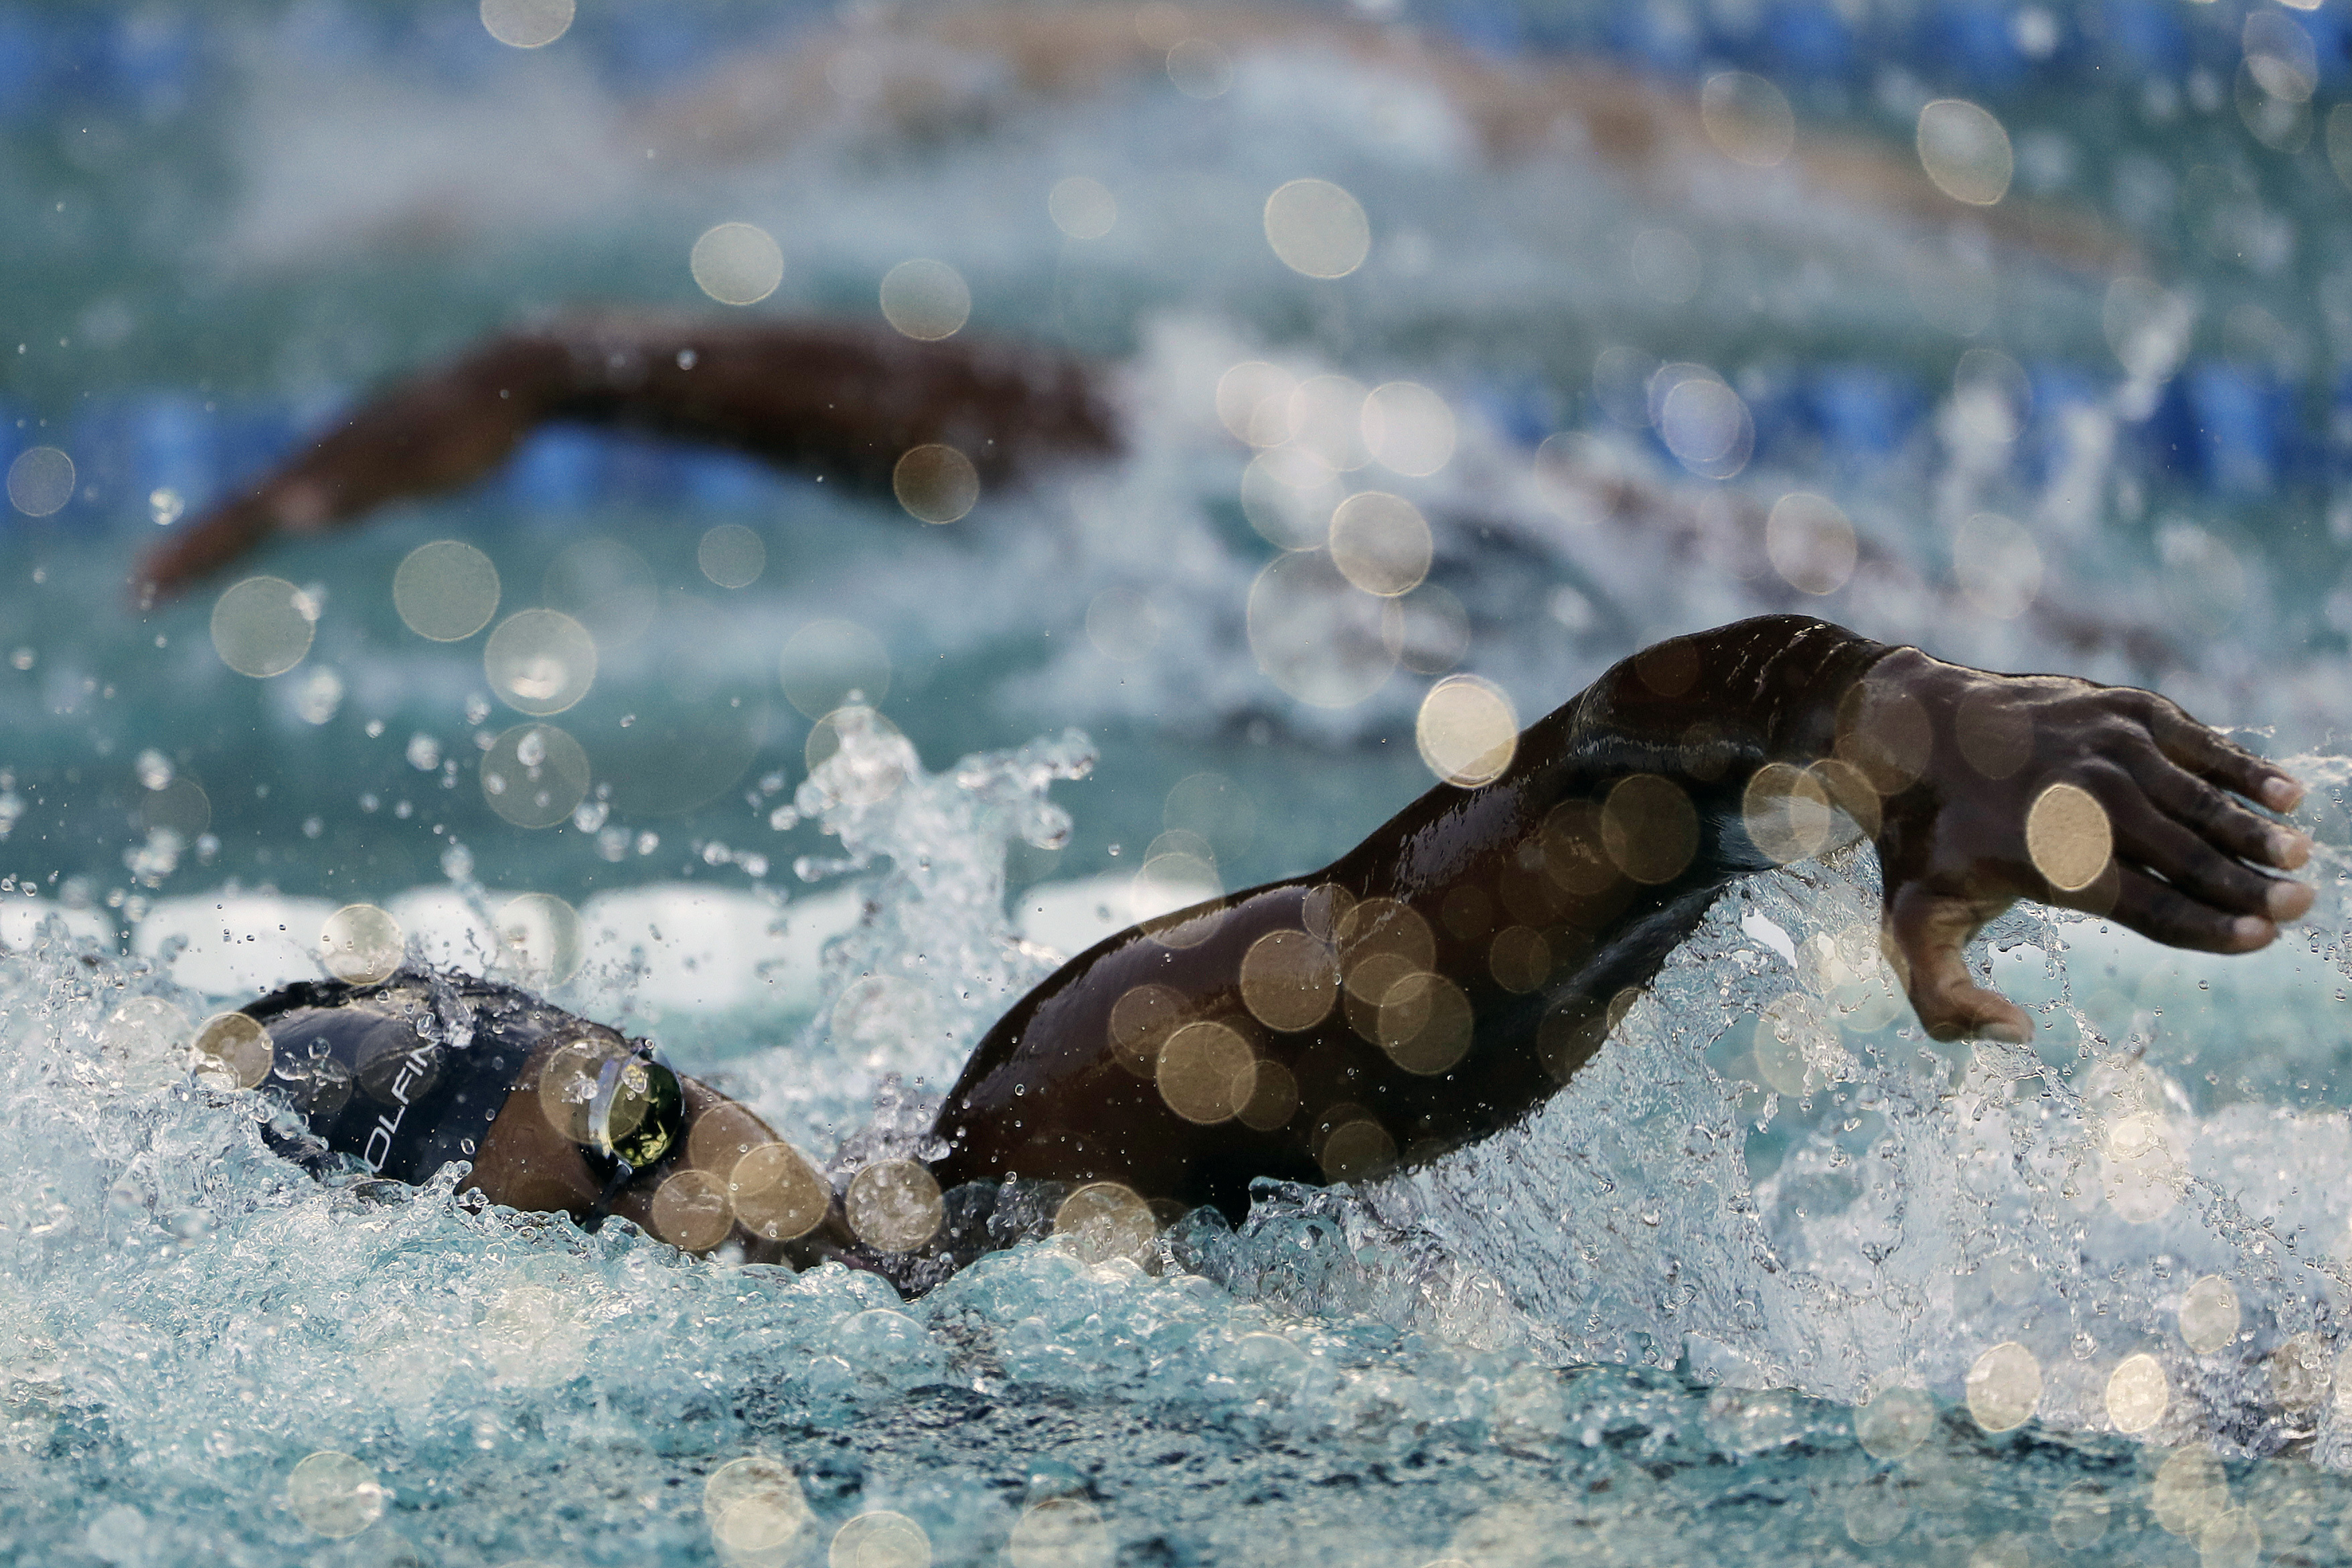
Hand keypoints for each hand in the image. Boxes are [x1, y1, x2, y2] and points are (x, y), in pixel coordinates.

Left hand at [1843, 649, 2311, 1043]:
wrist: (1910, 730)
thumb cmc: (1922, 843)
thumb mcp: (1907, 928)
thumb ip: (1946, 1002)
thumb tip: (2019, 1035)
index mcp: (2041, 858)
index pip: (2144, 902)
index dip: (2207, 925)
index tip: (2261, 939)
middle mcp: (2082, 798)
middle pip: (2183, 851)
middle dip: (2249, 883)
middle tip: (2302, 906)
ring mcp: (2106, 746)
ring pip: (2197, 798)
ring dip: (2253, 829)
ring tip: (2299, 857)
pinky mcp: (2122, 709)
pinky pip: (2196, 743)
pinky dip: (2241, 769)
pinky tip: (2285, 796)